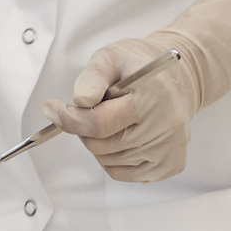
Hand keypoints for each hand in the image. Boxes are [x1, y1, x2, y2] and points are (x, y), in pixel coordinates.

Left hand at [42, 0, 230, 183]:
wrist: (179, 78)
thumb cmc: (140, 66)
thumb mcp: (112, 56)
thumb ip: (92, 76)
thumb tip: (79, 101)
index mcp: (151, 96)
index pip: (99, 122)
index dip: (68, 119)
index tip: (51, 109)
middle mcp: (165, 126)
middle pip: (101, 145)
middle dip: (84, 128)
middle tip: (90, 109)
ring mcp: (170, 149)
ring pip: (109, 161)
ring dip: (99, 144)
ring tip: (112, 119)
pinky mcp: (171, 164)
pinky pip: (124, 174)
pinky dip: (113, 159)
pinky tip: (123, 135)